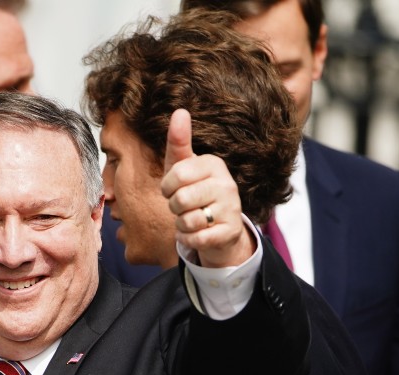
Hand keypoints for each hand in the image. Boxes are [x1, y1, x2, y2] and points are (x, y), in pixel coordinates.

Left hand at [159, 109, 252, 267]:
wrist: (219, 229)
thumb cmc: (195, 193)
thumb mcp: (183, 167)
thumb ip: (178, 142)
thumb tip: (180, 111)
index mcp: (213, 164)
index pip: (176, 175)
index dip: (167, 188)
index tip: (174, 189)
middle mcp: (227, 184)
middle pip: (180, 200)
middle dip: (174, 209)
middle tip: (184, 207)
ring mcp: (232, 208)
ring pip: (188, 221)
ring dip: (181, 225)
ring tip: (191, 220)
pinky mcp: (230, 232)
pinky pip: (197, 239)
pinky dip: (188, 240)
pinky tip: (195, 234)